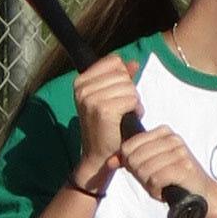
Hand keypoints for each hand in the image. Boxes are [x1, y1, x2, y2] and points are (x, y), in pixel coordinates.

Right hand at [70, 54, 141, 174]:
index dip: (123, 77)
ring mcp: (91, 99)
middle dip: (129, 91)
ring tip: (124, 115)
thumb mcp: (110, 97)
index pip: (113, 61)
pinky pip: (132, 100)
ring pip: (129, 87)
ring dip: (134, 102)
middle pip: (123, 74)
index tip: (116, 94)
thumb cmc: (106, 127)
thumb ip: (121, 78)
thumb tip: (133, 63)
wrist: (99, 155)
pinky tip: (128, 120)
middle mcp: (82, 89)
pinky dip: (136, 110)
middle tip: (122, 109)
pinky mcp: (103, 110)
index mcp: (80, 82)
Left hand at [111, 121, 216, 217]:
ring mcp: (179, 152)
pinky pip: (155, 179)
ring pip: (143, 169)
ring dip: (149, 184)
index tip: (145, 171)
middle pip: (134, 158)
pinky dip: (156, 190)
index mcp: (164, 132)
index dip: (130, 164)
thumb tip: (109, 162)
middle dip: (140, 175)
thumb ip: (130, 161)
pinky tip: (166, 190)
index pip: (128, 146)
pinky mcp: (183, 168)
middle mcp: (173, 139)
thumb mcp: (149, 167)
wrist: (203, 195)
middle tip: (155, 180)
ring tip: (162, 184)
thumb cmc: (174, 181)